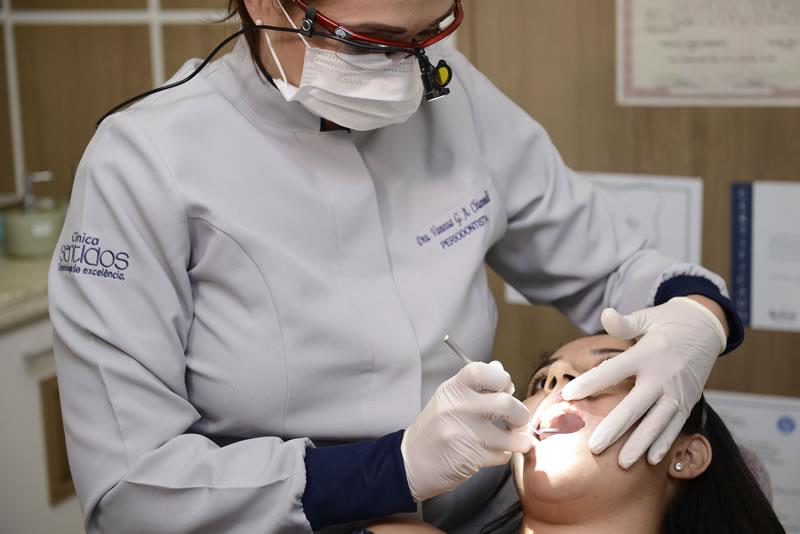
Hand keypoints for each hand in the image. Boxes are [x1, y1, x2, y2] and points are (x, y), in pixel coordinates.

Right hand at [401, 361, 531, 501]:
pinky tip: (493, 451)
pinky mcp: (471, 458)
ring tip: (513, 438)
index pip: (484, 371)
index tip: (505, 389)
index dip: (502, 379)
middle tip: (516, 419)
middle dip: (520, 413)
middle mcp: (458, 408)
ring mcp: (464, 435)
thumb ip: (475, 384)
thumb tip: (499, 367)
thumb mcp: (449, 398)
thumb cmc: (435, 428)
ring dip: (518, 439)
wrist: (412, 461)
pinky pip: (503, 454)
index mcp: (453, 389)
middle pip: (507, 403)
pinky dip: (503, 454)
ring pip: (511, 435)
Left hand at [562, 297, 726, 468]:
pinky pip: (676, 426)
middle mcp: (663, 375)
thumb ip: (624, 322)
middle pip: (635, 406)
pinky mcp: (689, 401)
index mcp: (647, 353)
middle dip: (615, 428)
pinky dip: (665, 443)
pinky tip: (651, 460)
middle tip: (594, 447)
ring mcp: (678, 391)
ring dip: (640, 444)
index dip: (590, 382)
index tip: (568, 395)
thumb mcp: (647, 316)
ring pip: (657, 423)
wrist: (707, 326)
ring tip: (622, 462)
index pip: (614, 370)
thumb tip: (604, 314)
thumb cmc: (668, 321)